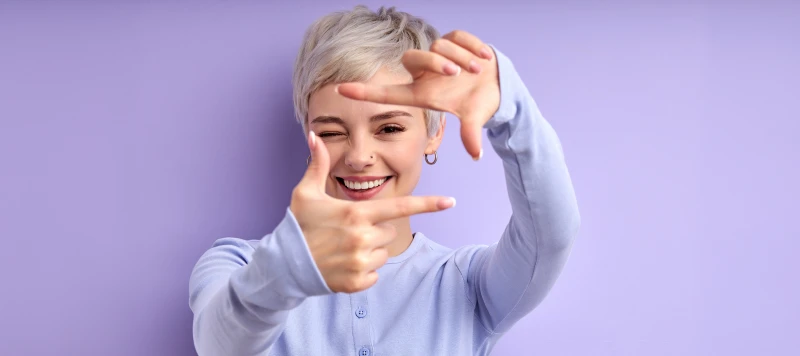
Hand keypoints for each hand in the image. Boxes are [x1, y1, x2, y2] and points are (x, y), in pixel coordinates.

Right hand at [290, 131, 455, 292]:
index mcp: (356, 213)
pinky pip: (375, 274)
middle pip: (389, 230)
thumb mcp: (306, 193)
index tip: (450, 201)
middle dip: (374, 229)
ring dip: (369, 250)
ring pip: (383, 252)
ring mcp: (361, 262)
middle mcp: (362, 238)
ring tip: (344, 249)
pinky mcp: (358, 283)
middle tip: (348, 231)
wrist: (283, 265)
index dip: (428, 204)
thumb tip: (314, 135)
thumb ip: (318, 164)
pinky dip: (363, 271)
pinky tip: (343, 265)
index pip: (400, 207)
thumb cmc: (297, 225)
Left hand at [336, 30, 499, 159]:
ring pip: (438, 46)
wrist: (498, 84)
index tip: (340, 90)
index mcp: (423, 93)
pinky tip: (484, 58)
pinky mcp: (453, 40)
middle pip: (412, 58)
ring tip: (477, 70)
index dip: (365, 92)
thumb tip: (476, 155)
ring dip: (461, 58)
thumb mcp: (474, 118)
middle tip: (458, 74)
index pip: (388, 93)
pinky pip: (457, 37)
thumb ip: (471, 134)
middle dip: (436, 63)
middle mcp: (424, 74)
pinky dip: (473, 46)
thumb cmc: (478, 102)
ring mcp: (437, 55)